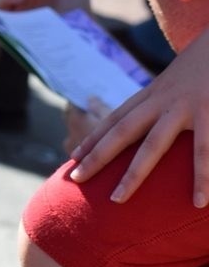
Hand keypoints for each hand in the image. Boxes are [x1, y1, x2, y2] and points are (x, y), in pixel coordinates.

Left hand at [71, 28, 208, 206]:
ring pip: (153, 145)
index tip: (72, 158)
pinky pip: (205, 150)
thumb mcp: (180, 82)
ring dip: (134, 174)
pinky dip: (203, 177)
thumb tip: (150, 123)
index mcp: (154, 94)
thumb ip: (164, 102)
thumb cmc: (207, 65)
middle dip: (96, 156)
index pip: (115, 118)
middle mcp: (163, 100)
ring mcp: (186, 106)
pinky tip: (198, 201)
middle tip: (74, 180)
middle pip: (122, 132)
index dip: (93, 138)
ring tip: (117, 201)